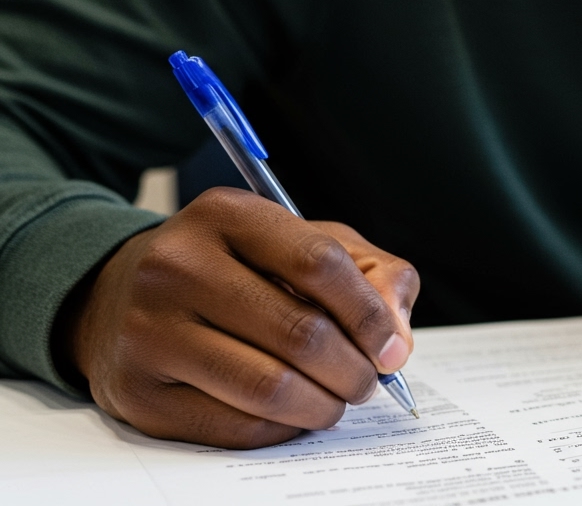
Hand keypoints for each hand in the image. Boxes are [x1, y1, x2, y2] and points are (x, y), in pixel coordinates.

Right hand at [59, 187, 419, 448]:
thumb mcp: (305, 244)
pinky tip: (291, 412)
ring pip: (271, 388)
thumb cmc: (237, 270)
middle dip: (353, 370)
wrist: (121, 298)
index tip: (390, 347)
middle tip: (366, 382)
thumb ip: (372, 274)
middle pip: (301, 333)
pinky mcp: (140, 392)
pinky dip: (283, 428)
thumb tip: (397, 341)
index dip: (370, 314)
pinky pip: (237, 426)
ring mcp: (150, 330)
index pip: (319, 263)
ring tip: (335, 399)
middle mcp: (178, 266)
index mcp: (226, 215)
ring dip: (324, 405)